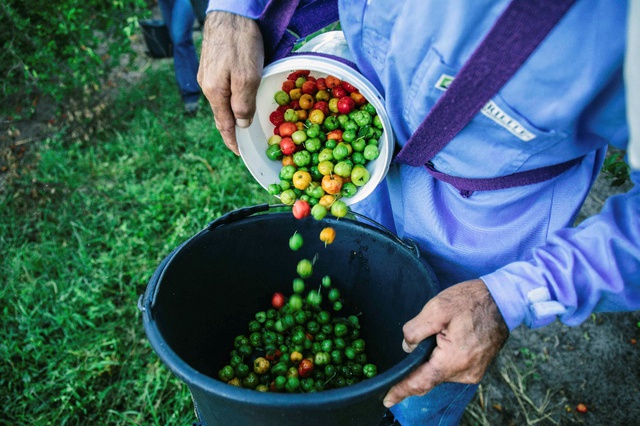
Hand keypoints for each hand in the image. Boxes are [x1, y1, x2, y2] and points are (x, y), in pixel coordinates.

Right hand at [197, 12, 263, 154]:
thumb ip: (243, 103)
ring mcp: (208, 74)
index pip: (223, 125)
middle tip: (243, 141)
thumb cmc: (240, 43)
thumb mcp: (247, 76)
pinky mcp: (212, 63)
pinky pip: (222, 89)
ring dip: (231, 113)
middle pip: (221, 114)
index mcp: (214, 92)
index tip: (239, 154)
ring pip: (221, 101)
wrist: (229, 12)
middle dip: (231, 129)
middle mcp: (207, 85)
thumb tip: (241, 124)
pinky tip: (238, 99)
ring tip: (242, 123)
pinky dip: (230, 99)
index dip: (232, 141)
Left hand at [383, 279, 508, 407]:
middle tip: (413, 348)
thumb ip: (415, 330)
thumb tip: (407, 348)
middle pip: (430, 378)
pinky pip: (452, 369)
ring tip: (435, 336)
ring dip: (431, 361)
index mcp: (453, 360)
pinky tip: (443, 342)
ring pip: (440, 373)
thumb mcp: (436, 308)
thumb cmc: (469, 301)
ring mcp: (474, 371)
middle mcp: (465, 372)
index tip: (387, 399)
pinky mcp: (478, 367)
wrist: (502, 299)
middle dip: (416, 368)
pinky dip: (442, 360)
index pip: (421, 382)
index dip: (401, 391)